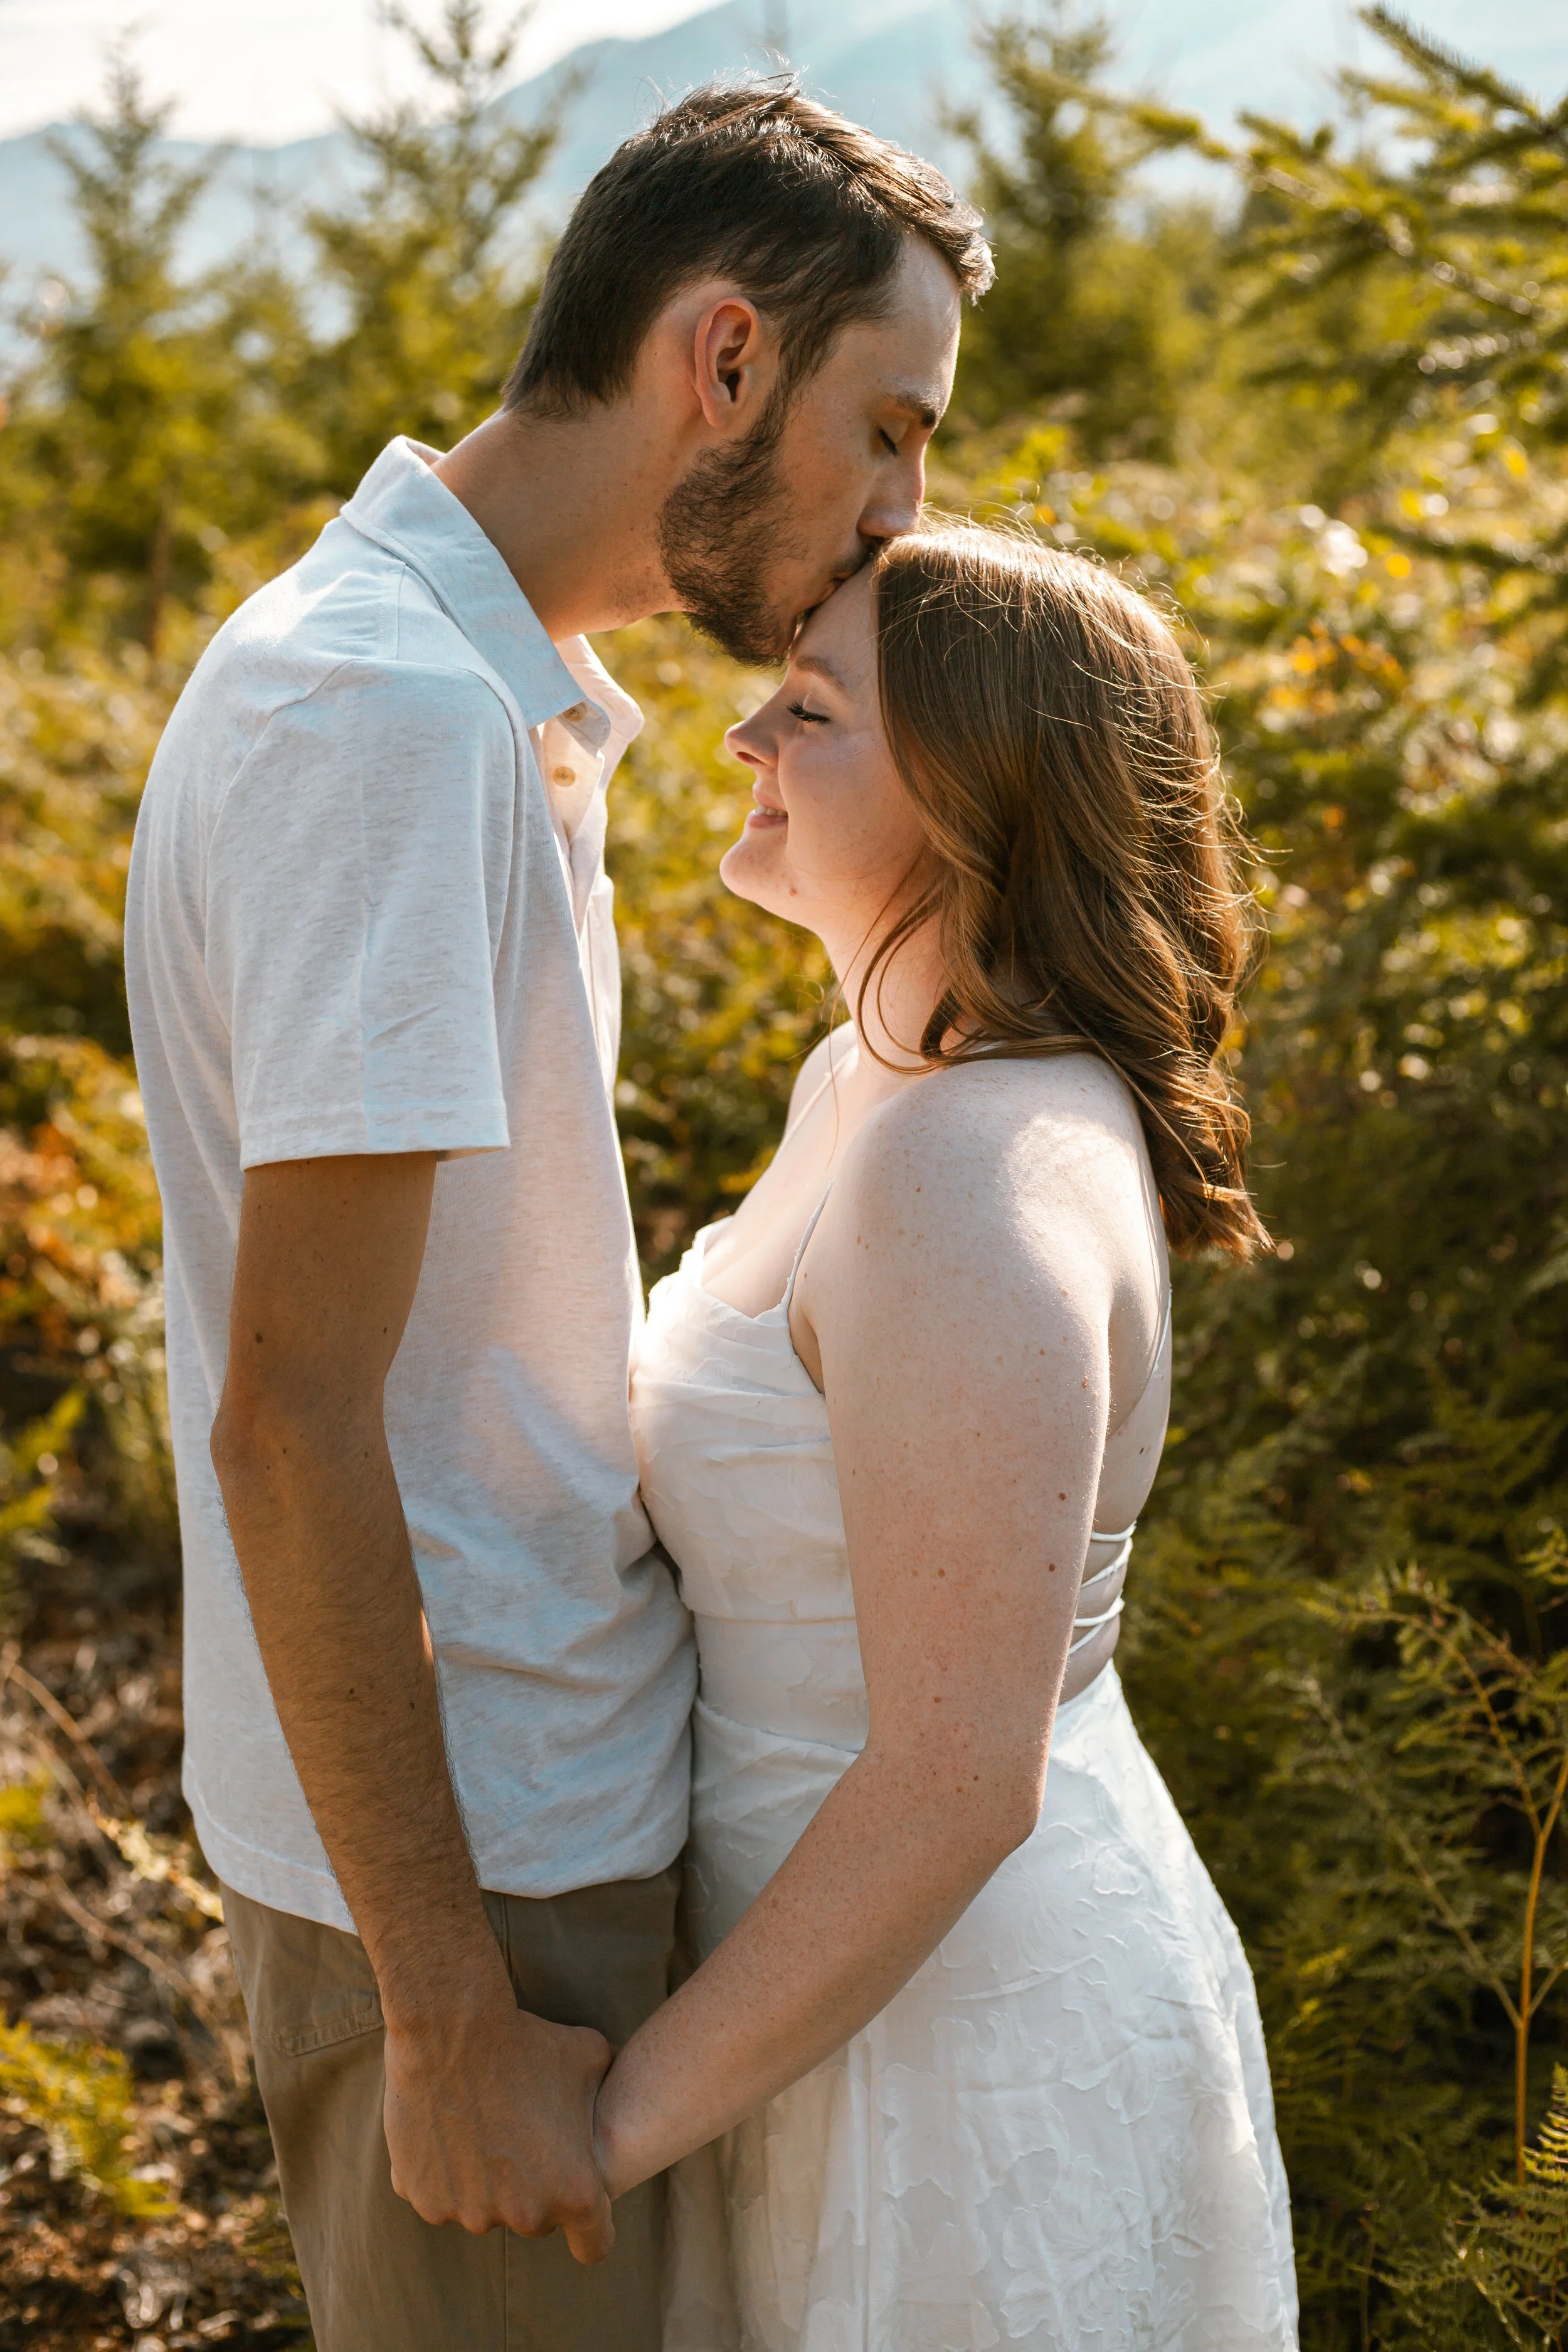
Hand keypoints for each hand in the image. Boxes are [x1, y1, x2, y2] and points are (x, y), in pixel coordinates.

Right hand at [384, 1988, 615, 2262]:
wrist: (454, 2029)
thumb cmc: (529, 2041)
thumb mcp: (590, 2058)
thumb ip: (606, 2094)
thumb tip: (618, 2096)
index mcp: (573, 2192)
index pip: (593, 2245)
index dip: (589, 2226)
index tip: (579, 2203)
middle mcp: (523, 2215)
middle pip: (535, 2221)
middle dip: (532, 2190)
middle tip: (521, 2140)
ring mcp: (468, 2212)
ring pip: (483, 2209)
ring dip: (483, 2182)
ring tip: (478, 2125)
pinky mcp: (422, 2198)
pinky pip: (439, 2194)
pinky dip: (441, 2173)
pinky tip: (444, 2128)